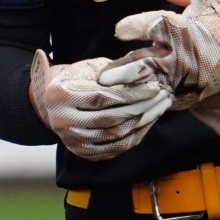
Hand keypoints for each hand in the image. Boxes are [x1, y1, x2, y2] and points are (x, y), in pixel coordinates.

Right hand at [30, 50, 172, 160]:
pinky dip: (135, 136)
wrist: (56, 102)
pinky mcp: (82, 153)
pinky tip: (149, 122)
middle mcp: (62, 121)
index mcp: (61, 95)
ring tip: (160, 108)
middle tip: (163, 97)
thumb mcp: (93, 67)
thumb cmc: (79, 78)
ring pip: (115, 136)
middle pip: (110, 118)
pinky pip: (115, 149)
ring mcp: (72, 141)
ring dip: (143, 122)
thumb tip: (146, 75)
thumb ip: (116, 72)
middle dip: (142, 107)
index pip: (103, 97)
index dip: (132, 93)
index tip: (155, 87)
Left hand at [100, 0, 219, 118]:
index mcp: (188, 34)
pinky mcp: (183, 101)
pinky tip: (127, 99)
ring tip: (108, 87)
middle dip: (124, 68)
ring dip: (129, 86)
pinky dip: (143, 98)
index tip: (121, 30)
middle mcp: (183, 60)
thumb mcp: (214, 10)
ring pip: (148, 84)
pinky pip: (157, 99)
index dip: (135, 27)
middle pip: (146, 62)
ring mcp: (183, 84)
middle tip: (104, 73)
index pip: (156, 27)